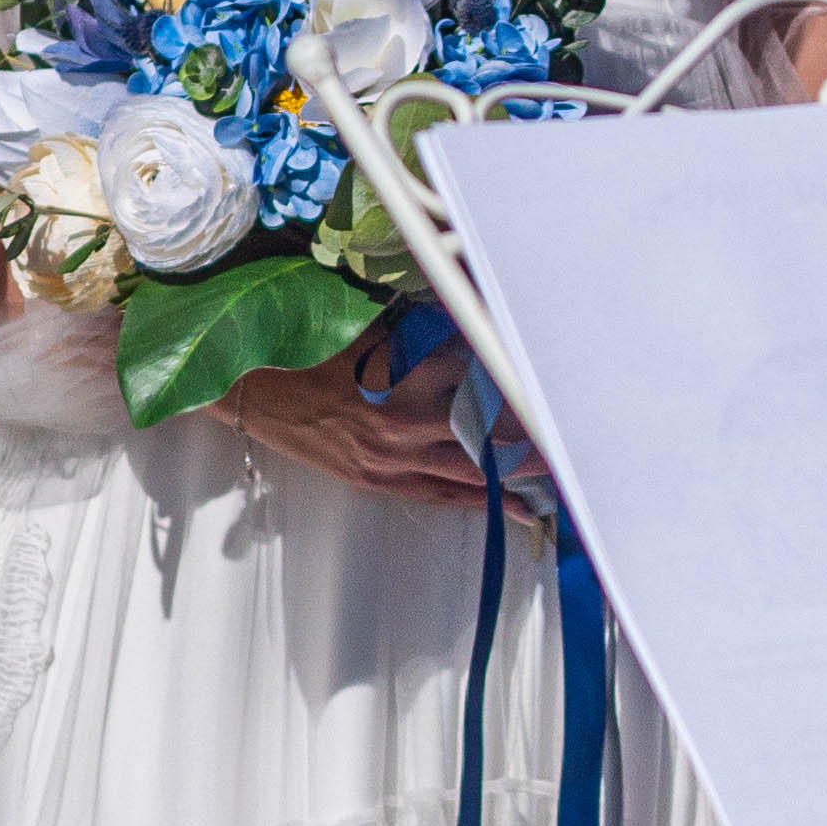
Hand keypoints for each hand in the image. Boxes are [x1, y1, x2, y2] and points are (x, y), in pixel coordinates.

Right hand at [226, 325, 546, 513]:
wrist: (242, 386)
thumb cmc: (301, 345)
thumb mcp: (367, 324)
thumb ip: (425, 330)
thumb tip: (475, 320)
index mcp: (404, 382)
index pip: (486, 382)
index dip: (525, 384)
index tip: (558, 380)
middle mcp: (404, 430)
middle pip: (492, 436)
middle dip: (538, 435)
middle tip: (583, 432)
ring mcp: (391, 463)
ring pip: (475, 472)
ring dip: (523, 472)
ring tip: (569, 472)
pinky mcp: (376, 482)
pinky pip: (443, 496)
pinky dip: (485, 499)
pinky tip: (522, 505)